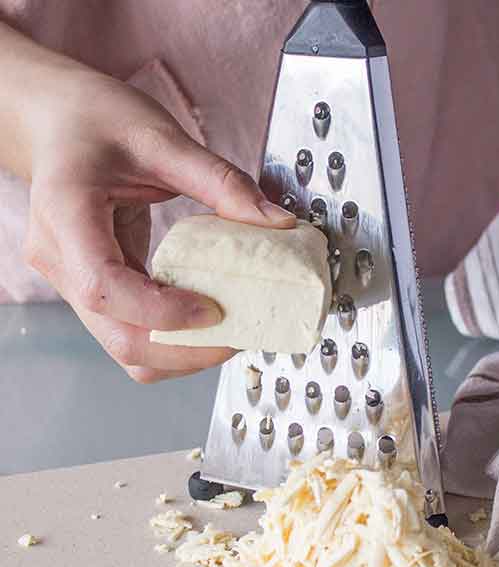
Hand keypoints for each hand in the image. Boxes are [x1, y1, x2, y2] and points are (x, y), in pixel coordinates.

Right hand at [21, 66, 294, 381]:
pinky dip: (172, 339)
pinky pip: (131, 332)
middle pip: (119, 338)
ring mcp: (72, 282)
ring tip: (227, 333)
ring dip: (181, 353)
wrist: (59, 123)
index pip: (104, 288)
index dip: (163, 313)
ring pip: (126, 347)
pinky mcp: (93, 291)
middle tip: (237, 335)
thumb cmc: (97, 121)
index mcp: (66, 214)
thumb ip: (221, 183)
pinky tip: (205, 321)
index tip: (215, 310)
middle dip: (184, 350)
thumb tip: (277, 224)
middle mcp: (60, 259)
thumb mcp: (163, 139)